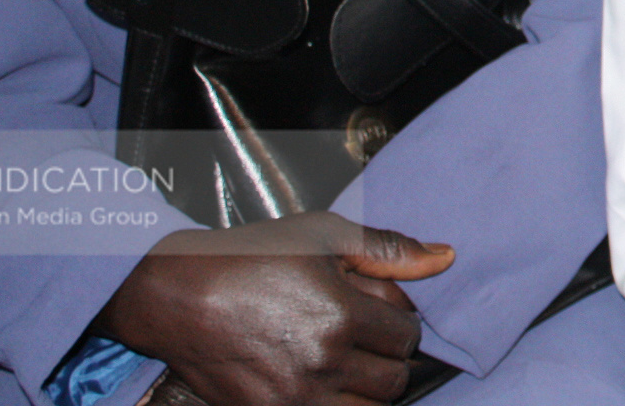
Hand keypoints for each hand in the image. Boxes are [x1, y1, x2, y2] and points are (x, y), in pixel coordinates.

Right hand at [96, 211, 453, 405]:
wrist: (177, 296)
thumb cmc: (252, 257)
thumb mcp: (323, 235)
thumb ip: (388, 250)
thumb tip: (447, 258)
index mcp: (341, 317)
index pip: (407, 338)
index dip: (399, 323)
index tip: (379, 313)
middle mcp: (322, 364)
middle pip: (392, 381)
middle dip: (387, 358)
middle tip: (363, 337)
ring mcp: (293, 398)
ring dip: (364, 388)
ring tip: (342, 359)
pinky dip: (332, 404)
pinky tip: (318, 378)